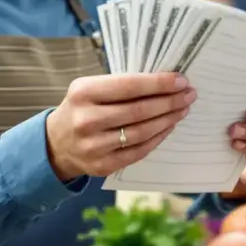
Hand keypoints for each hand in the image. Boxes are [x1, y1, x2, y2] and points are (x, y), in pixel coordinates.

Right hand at [46, 73, 195, 179]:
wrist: (57, 143)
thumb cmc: (81, 108)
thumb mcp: (90, 88)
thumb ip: (120, 85)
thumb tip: (164, 81)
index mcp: (83, 93)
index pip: (129, 86)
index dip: (158, 83)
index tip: (181, 80)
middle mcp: (86, 120)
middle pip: (139, 110)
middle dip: (169, 101)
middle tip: (189, 94)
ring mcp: (94, 146)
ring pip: (141, 132)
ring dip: (168, 119)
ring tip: (183, 109)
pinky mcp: (102, 165)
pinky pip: (138, 150)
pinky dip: (157, 137)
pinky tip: (169, 126)